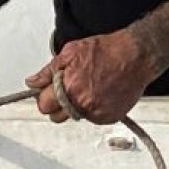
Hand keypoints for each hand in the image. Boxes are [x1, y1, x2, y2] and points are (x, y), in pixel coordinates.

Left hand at [24, 29, 156, 124]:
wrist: (136, 56)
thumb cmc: (107, 51)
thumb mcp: (71, 52)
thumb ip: (49, 71)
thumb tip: (33, 82)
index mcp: (69, 87)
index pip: (44, 105)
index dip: (45, 96)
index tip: (49, 91)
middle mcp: (82, 103)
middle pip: (56, 117)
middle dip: (58, 105)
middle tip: (67, 89)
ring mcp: (97, 112)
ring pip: (76, 117)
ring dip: (77, 106)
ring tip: (89, 86)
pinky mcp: (110, 117)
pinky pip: (93, 118)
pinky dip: (94, 108)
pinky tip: (101, 92)